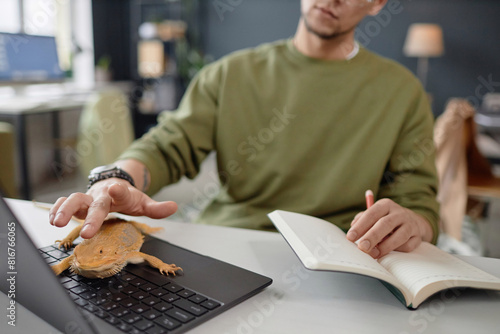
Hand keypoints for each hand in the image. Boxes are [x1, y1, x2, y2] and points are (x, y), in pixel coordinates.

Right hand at [48, 179, 177, 238]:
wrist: (113, 185)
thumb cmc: (128, 197)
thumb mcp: (144, 202)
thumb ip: (157, 208)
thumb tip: (174, 207)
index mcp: (120, 193)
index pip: (120, 190)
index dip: (118, 190)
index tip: (115, 189)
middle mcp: (102, 195)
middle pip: (96, 203)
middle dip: (91, 217)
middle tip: (87, 233)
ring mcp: (88, 198)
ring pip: (74, 199)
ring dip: (65, 210)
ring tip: (57, 223)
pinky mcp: (77, 203)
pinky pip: (63, 204)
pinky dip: (57, 210)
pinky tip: (52, 220)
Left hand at [345, 198, 432, 258]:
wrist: (413, 221)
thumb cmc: (386, 219)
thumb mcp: (374, 215)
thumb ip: (362, 219)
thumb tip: (353, 226)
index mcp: (385, 205)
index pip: (371, 214)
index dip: (360, 226)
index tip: (350, 237)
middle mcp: (399, 213)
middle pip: (385, 224)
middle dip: (372, 236)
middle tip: (362, 247)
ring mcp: (410, 224)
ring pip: (399, 236)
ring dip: (385, 247)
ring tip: (373, 254)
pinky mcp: (417, 236)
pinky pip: (408, 246)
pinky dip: (397, 250)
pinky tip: (389, 252)